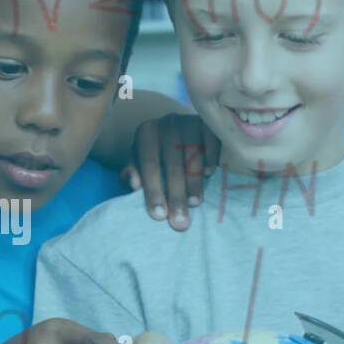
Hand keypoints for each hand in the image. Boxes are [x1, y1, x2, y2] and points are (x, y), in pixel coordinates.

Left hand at [119, 113, 220, 230]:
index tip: (159, 216)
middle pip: (172, 165)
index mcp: (146, 133)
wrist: (182, 130)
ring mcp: (189, 121)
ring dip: (194, 183)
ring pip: (193, 156)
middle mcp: (167, 123)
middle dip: (176, 196)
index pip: (149, 166)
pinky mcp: (208, 122)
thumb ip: (131, 173)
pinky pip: (211, 143)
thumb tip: (133, 183)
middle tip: (180, 222)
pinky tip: (209, 175)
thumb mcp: (140, 161)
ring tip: (195, 204)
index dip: (154, 191)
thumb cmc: (157, 153)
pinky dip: (210, 159)